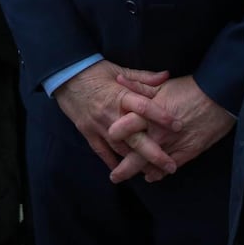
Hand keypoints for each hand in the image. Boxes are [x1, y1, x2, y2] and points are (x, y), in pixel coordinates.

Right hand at [53, 60, 179, 176]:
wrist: (65, 75)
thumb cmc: (94, 71)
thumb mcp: (118, 70)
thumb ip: (143, 78)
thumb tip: (166, 75)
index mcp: (119, 95)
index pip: (144, 107)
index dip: (161, 116)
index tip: (178, 126)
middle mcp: (110, 114)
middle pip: (135, 137)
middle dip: (154, 154)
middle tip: (171, 166)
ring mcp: (98, 126)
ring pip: (121, 149)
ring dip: (137, 163)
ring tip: (155, 173)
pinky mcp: (87, 132)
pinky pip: (102, 152)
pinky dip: (114, 162)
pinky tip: (125, 171)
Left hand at [107, 73, 235, 183]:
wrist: (217, 97)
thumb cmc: (188, 88)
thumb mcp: (160, 86)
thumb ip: (138, 86)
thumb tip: (118, 81)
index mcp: (149, 113)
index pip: (125, 126)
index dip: (115, 134)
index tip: (107, 139)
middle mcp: (158, 132)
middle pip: (136, 155)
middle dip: (123, 169)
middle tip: (114, 176)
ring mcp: (173, 145)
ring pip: (152, 165)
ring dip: (140, 173)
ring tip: (130, 178)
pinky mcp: (188, 152)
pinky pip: (169, 168)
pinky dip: (159, 173)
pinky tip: (151, 176)